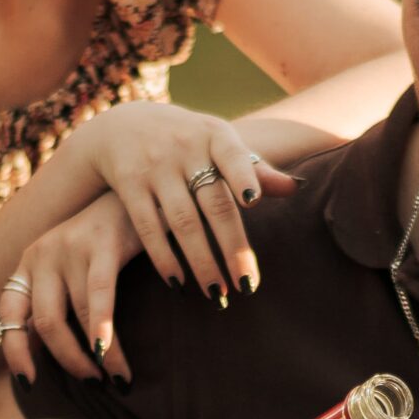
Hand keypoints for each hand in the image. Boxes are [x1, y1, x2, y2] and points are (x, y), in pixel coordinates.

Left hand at [1, 193, 141, 387]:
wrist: (136, 193)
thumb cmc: (106, 242)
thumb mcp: (70, 267)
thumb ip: (56, 301)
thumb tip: (47, 352)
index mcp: (29, 263)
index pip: (7, 313)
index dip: (13, 351)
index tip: (28, 383)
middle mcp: (42, 255)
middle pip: (45, 323)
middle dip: (69, 361)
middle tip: (93, 381)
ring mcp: (70, 247)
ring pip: (76, 317)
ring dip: (98, 356)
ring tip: (118, 376)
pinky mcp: (101, 244)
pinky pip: (99, 298)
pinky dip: (105, 334)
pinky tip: (114, 359)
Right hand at [84, 101, 294, 300]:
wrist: (123, 125)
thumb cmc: (188, 140)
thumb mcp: (218, 143)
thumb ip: (254, 168)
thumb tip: (295, 188)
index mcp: (215, 136)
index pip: (233, 156)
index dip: (243, 177)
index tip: (253, 202)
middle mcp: (184, 148)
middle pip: (213, 204)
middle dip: (232, 247)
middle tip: (247, 286)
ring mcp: (155, 167)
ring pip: (182, 222)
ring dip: (201, 262)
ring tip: (217, 294)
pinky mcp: (129, 184)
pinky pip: (148, 227)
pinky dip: (164, 258)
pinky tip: (179, 284)